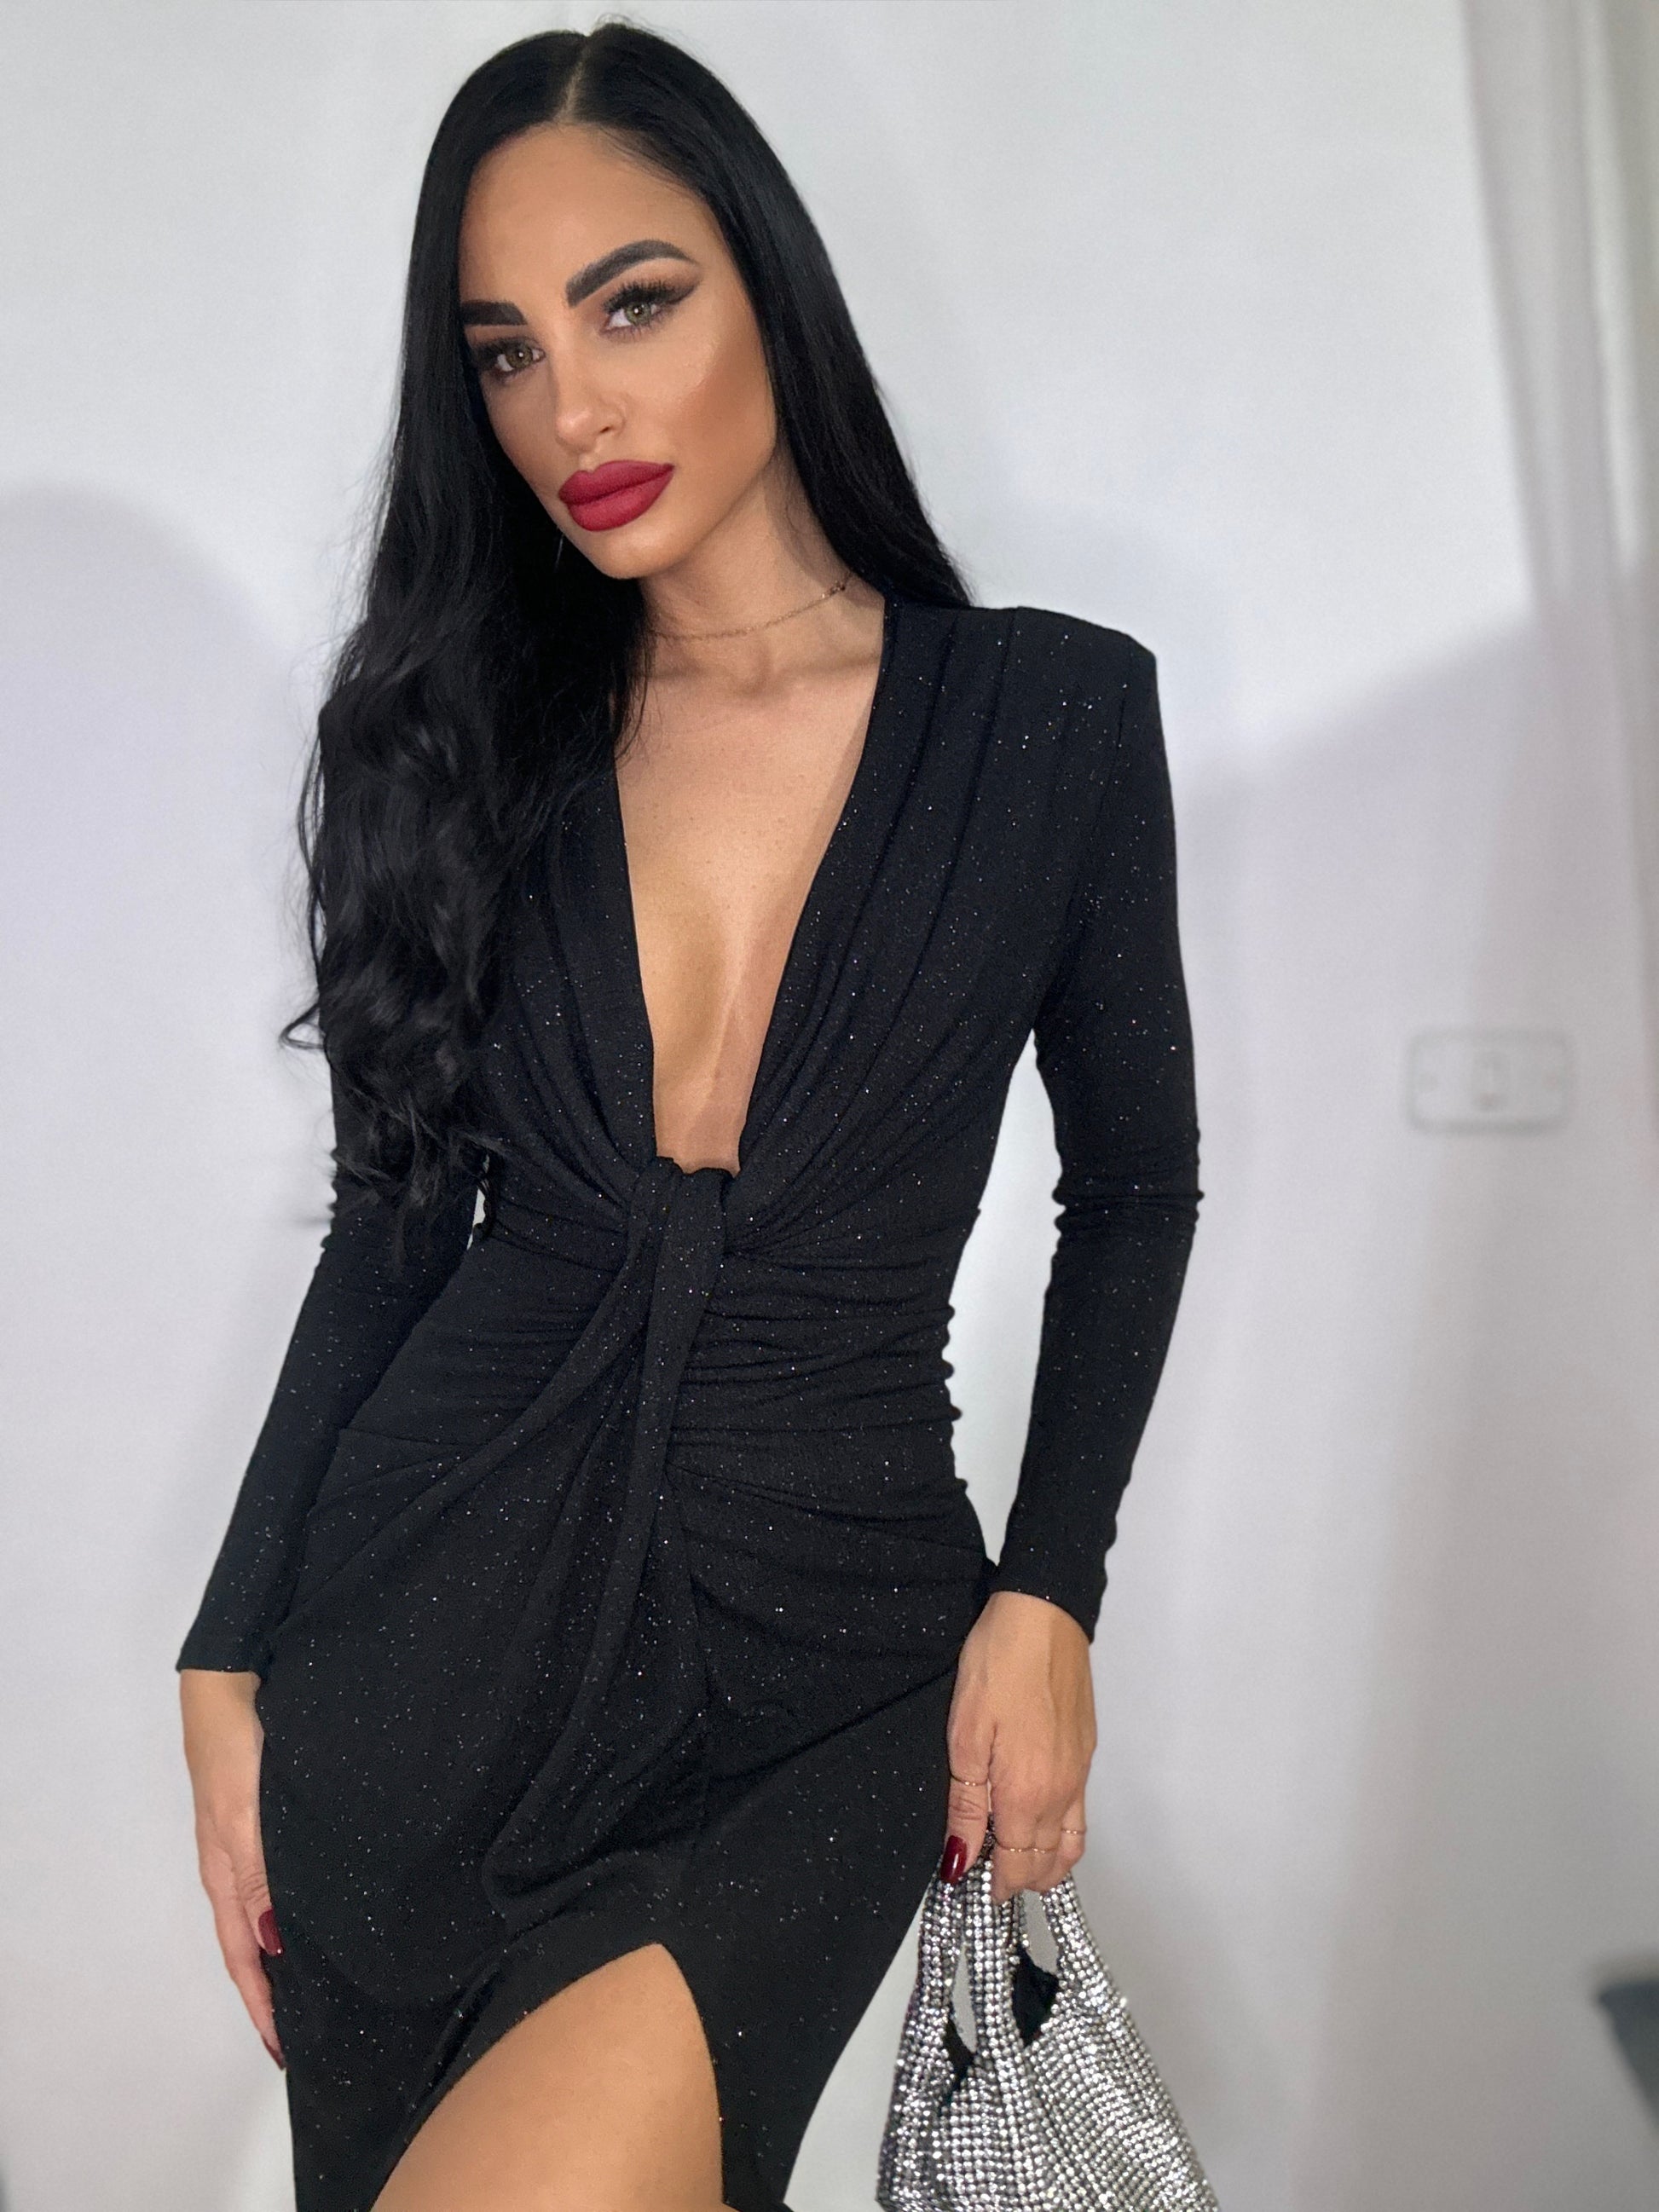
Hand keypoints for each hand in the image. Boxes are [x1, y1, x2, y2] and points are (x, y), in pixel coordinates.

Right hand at [178, 1668, 284, 2067]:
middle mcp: (238, 1865)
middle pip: (254, 1944)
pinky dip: (294, 1909)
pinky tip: (321, 1911)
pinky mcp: (266, 1815)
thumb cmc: (238, 1749)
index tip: (286, 2049)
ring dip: (288, 1951)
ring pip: (268, 1913)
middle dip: (277, 1989)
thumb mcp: (246, 1817)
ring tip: (321, 1983)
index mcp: (227, 1874)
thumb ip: (260, 1878)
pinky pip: (280, 1880)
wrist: (231, 1680)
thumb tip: (274, 1946)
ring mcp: (251, 1840)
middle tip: (311, 2028)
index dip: (263, 2004)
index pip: (244, 1956)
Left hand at [939, 1589, 1095, 1903]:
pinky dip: (1064, 1836)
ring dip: (1048, 1864)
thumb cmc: (997, 1666)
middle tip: (989, 1877)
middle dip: (1020, 1879)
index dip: (996, 1885)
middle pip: (1048, 1863)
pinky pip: (1081, 1814)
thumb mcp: (965, 1736)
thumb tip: (960, 1861)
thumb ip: (965, 1806)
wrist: (1044, 1615)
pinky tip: (1042, 1823)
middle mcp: (1061, 1792)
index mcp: (1026, 1793)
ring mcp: (1079, 1772)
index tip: (974, 1887)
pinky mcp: (1086, 1751)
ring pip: (1072, 1844)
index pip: (1017, 1866)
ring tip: (1018, 1863)